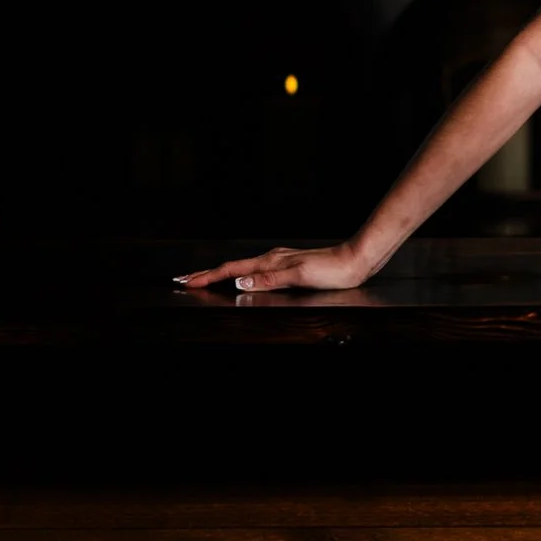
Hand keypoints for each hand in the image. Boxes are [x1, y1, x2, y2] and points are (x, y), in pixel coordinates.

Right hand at [175, 241, 370, 296]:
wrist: (356, 260)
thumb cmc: (331, 271)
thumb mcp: (298, 276)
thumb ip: (268, 280)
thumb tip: (238, 282)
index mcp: (270, 262)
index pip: (231, 270)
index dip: (208, 277)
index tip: (186, 282)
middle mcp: (272, 258)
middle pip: (232, 267)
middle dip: (207, 274)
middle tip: (185, 280)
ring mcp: (280, 260)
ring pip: (243, 268)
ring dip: (222, 274)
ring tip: (206, 279)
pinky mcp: (289, 265)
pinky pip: (256, 270)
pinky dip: (241, 274)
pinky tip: (243, 277)